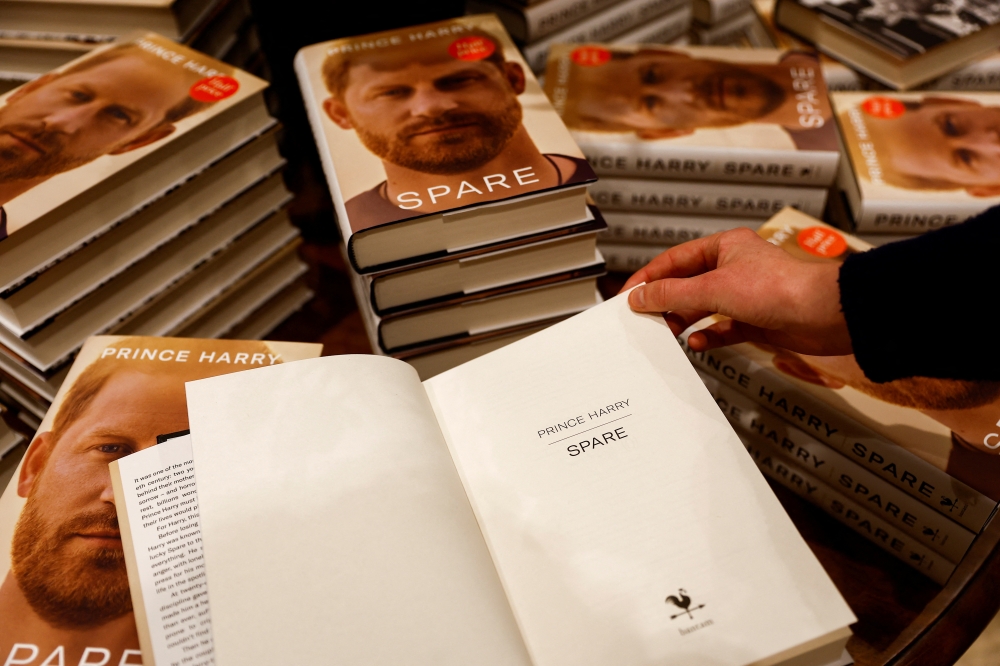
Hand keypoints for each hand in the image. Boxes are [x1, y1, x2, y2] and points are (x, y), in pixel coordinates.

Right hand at [621, 228, 852, 355]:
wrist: (827, 314)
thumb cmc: (781, 289)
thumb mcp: (714, 289)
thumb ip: (672, 294)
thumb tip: (640, 297)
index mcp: (724, 247)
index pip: (673, 260)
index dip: (648, 278)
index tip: (627, 297)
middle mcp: (733, 268)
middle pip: (686, 285)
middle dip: (665, 303)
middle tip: (643, 320)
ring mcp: (745, 295)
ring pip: (702, 307)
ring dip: (684, 321)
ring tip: (666, 334)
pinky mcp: (756, 320)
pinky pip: (722, 328)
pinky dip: (708, 336)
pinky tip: (697, 343)